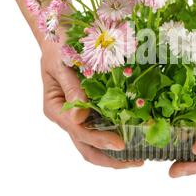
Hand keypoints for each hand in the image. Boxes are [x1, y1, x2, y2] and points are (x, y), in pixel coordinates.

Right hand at [40, 41, 143, 168]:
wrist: (62, 33)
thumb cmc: (59, 44)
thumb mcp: (62, 62)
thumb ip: (72, 88)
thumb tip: (81, 117)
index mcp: (56, 107)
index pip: (78, 131)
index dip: (99, 140)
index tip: (121, 144)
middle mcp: (67, 116)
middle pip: (86, 146)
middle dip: (110, 158)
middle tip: (136, 161)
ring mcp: (80, 115)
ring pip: (95, 143)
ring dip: (115, 154)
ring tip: (139, 158)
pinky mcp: (92, 109)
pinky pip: (104, 128)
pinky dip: (118, 136)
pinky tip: (136, 139)